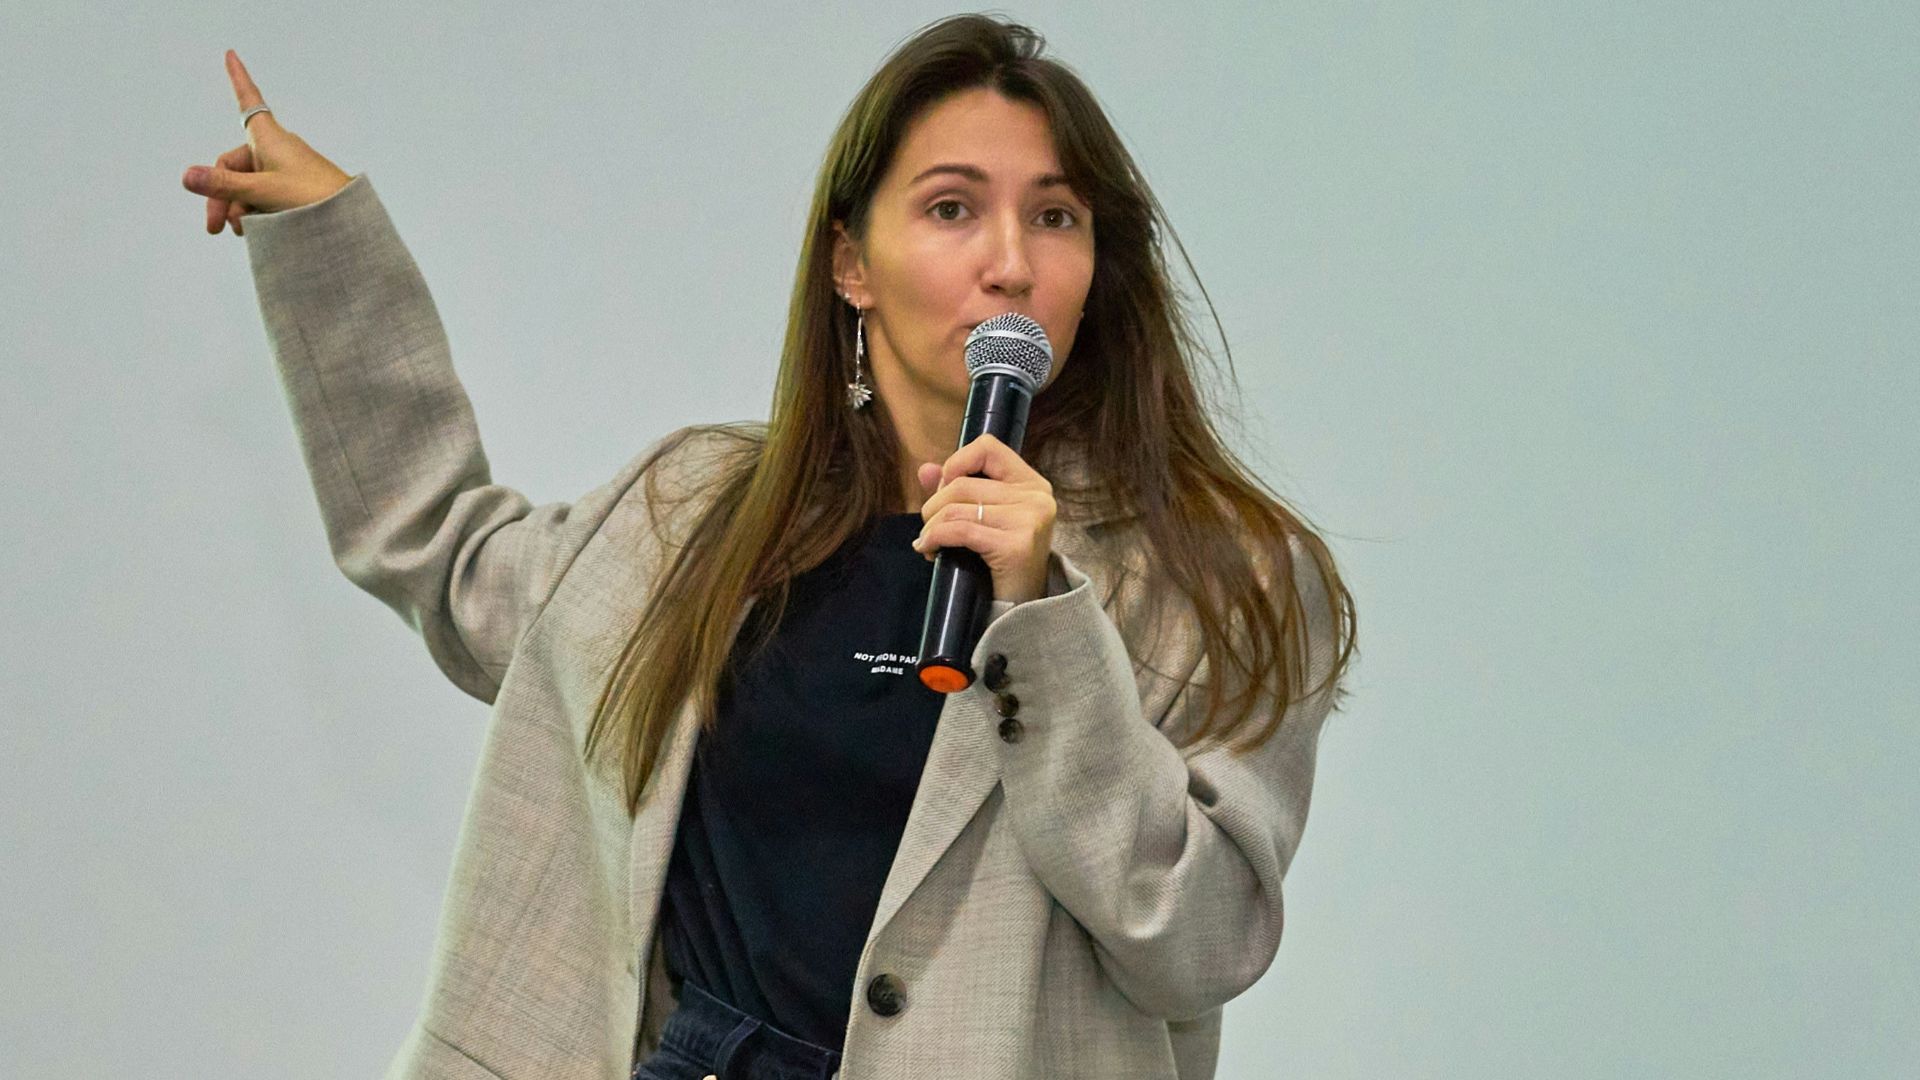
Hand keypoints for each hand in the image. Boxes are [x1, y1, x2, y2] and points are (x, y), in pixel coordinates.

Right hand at [181, 50, 353, 235]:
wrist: (350, 220)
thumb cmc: (312, 197)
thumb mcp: (261, 191)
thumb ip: (223, 186)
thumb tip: (186, 177)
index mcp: (268, 137)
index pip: (248, 99)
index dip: (238, 78)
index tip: (231, 54)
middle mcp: (274, 148)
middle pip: (232, 166)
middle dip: (221, 196)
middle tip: (214, 228)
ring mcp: (283, 169)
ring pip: (246, 185)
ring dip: (238, 207)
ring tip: (242, 231)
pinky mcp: (291, 188)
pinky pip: (262, 195)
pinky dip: (254, 210)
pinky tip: (255, 230)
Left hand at [910, 433, 1056, 603]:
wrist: (1023, 609)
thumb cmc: (1002, 563)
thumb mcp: (983, 519)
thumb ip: (956, 490)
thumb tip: (924, 469)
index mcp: (1031, 483)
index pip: (987, 448)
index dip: (956, 464)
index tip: (945, 491)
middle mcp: (1036, 496)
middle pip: (962, 483)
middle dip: (934, 506)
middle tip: (929, 528)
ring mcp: (1029, 520)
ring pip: (956, 508)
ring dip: (931, 526)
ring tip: (929, 542)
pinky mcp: (1017, 545)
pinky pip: (960, 530)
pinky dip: (935, 538)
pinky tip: (929, 549)